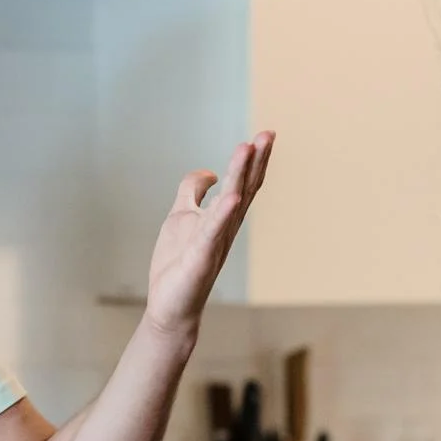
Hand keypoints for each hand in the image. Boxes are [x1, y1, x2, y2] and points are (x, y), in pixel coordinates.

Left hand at [143, 134, 274, 340]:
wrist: (171, 306)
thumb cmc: (178, 263)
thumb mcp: (181, 216)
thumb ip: (192, 191)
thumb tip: (207, 172)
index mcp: (221, 217)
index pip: (242, 183)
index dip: (253, 160)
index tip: (265, 135)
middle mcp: (225, 227)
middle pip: (244, 188)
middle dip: (256, 161)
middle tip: (269, 134)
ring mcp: (215, 241)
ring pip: (231, 203)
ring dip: (239, 175)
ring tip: (247, 148)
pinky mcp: (200, 257)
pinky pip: (212, 232)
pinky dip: (222, 214)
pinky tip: (229, 197)